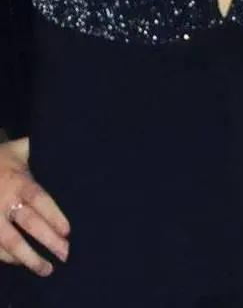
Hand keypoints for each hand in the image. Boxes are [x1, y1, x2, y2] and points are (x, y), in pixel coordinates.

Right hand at [0, 138, 69, 275]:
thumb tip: (64, 141)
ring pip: (10, 242)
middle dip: (48, 240)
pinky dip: (7, 259)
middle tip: (65, 254)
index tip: (67, 231)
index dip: (53, 214)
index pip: (38, 199)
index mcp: (17, 181)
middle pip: (28, 223)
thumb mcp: (17, 150)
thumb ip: (36, 149)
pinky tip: (21, 264)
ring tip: (47, 269)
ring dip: (29, 258)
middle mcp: (4, 200)